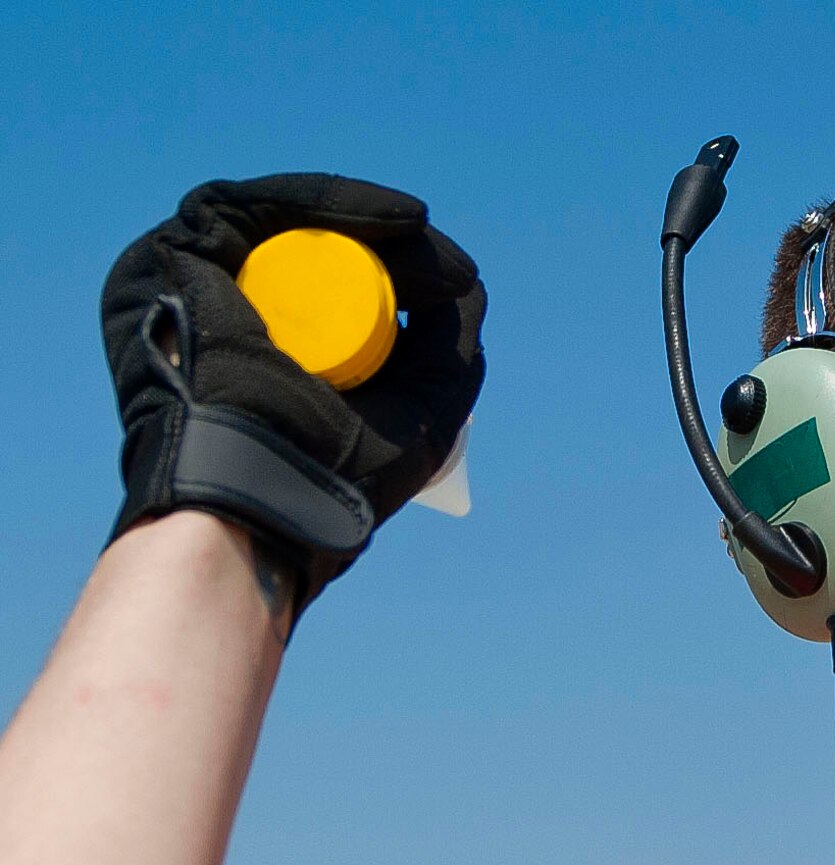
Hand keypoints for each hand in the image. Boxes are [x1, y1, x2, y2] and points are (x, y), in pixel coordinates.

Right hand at [101, 173, 485, 613]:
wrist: (267, 494)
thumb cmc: (339, 474)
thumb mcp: (421, 412)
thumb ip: (445, 354)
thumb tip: (467, 288)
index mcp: (274, 347)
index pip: (336, 283)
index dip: (398, 266)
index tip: (455, 275)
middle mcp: (226, 309)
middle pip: (309, 247)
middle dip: (383, 239)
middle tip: (435, 248)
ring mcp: (192, 281)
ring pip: (280, 220)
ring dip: (357, 213)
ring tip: (416, 227)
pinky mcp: (170, 258)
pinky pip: (242, 206)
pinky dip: (316, 202)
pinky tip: (382, 220)